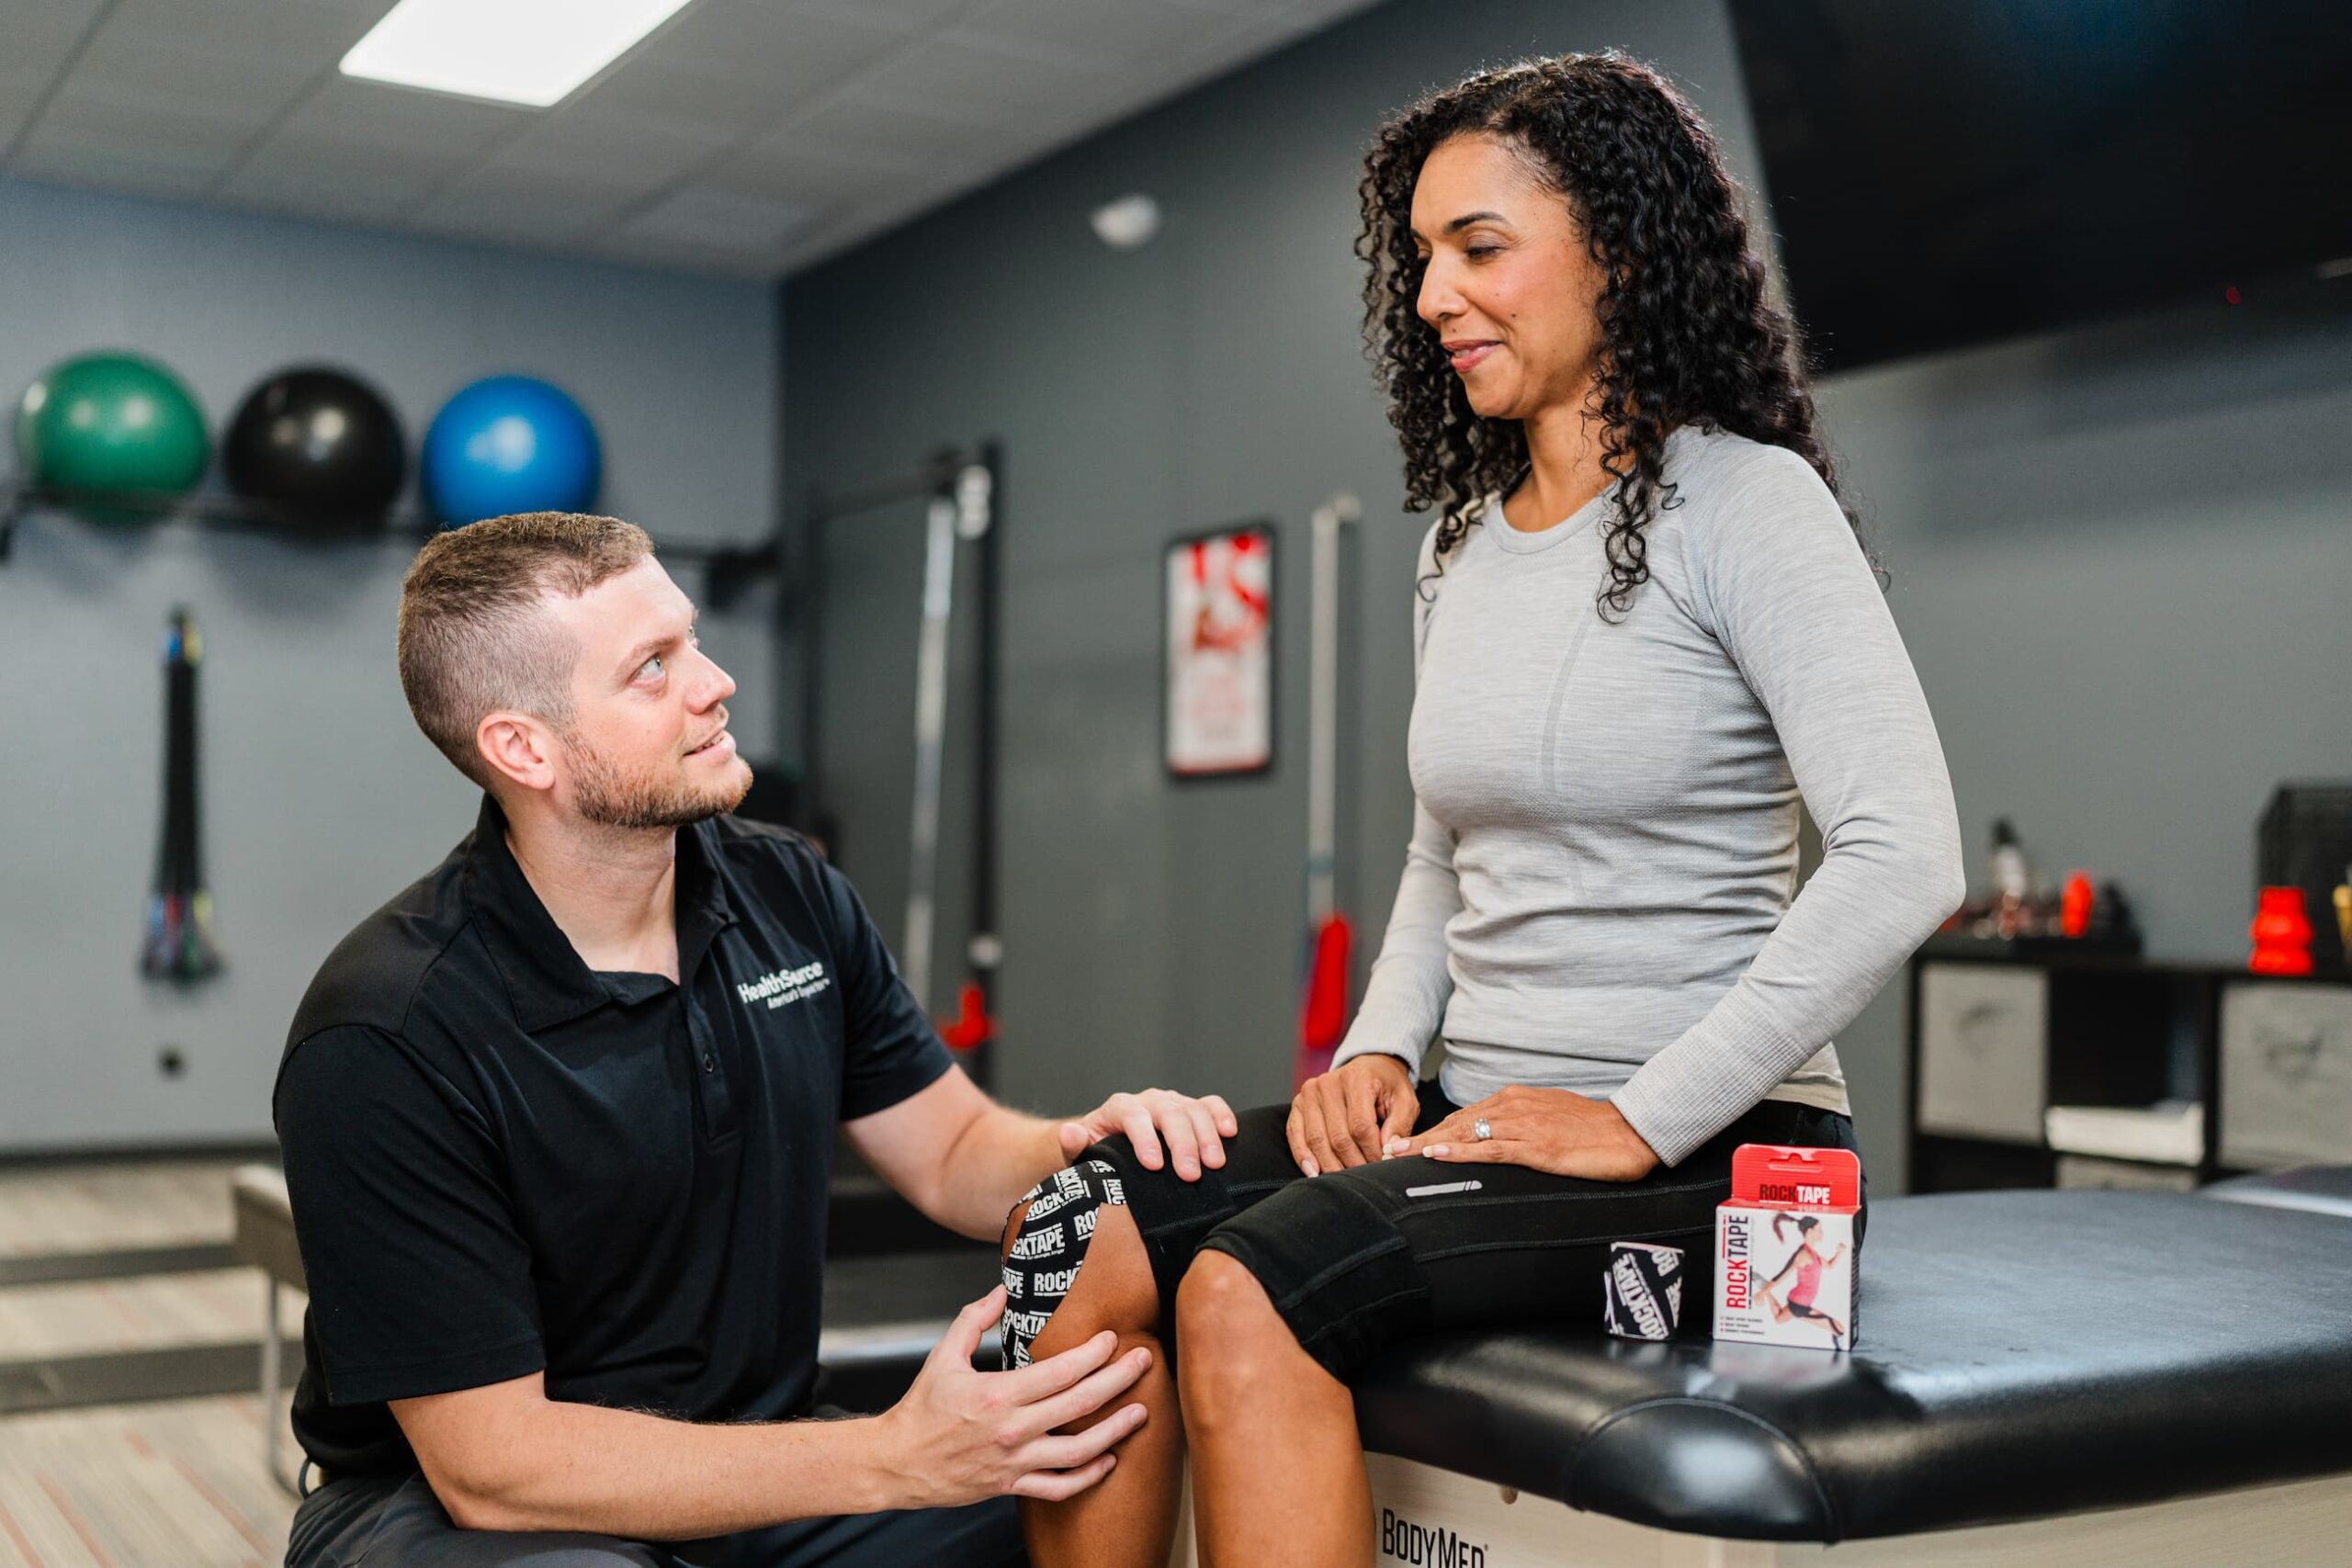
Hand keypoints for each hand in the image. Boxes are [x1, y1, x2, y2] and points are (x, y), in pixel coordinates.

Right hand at [874, 1286, 1151, 1506]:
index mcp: (997, 1394)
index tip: (1112, 1339)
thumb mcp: (943, 1355)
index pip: (1060, 1370)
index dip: (1093, 1353)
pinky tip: (1107, 1461)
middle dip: (1119, 1380)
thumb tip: (1000, 1292)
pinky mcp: (1011, 1485)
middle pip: (1079, 1403)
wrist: (896, 1462)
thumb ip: (973, 1320)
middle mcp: (1011, 1429)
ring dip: (1115, 1431)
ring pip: (1078, 1450)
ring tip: (1140, 1412)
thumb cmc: (920, 1409)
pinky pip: (1058, 1487)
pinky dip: (1088, 1477)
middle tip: (1144, 1362)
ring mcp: (1014, 1462)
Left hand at [1060, 1089, 1237, 1180]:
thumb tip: (1069, 1132)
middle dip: (1182, 1144)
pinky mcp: (1191, 1110)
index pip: (1134, 1117)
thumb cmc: (1097, 1154)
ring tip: (1215, 1164)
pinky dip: (1221, 1115)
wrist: (1109, 1144)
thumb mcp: (1080, 1153)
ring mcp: (1172, 1103)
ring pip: (1192, 1109)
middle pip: (1168, 1113)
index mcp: (1119, 1109)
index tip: (1155, 1167)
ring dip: (1206, 1136)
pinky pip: (1210, 1105)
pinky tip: (1230, 1133)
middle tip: (1191, 1176)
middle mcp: (1148, 1101)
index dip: (1145, 1140)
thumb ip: (1074, 1144)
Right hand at [1288, 1053, 1417, 1175]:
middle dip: (1353, 1163)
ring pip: (1317, 1140)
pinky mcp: (1298, 1103)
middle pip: (1338, 1137)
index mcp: (1357, 1078)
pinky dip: (1302, 1156)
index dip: (1372, 1152)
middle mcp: (1328, 1083)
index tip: (1382, 1166)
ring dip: (1331, 1165)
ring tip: (1345, 1181)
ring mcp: (1309, 1093)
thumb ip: (1399, 1125)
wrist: (1368, 1068)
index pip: (1361, 1126)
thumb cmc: (1387, 1086)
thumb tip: (1391, 1151)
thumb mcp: (1404, 1101)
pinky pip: (1295, 1134)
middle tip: (1366, 1177)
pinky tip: (1313, 1172)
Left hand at [1391, 1086, 1659, 1181]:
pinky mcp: (1537, 1147)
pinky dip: (1461, 1151)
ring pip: (1466, 1133)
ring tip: (1400, 1155)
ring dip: (1430, 1144)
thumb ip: (1524, 1125)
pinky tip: (1439, 1155)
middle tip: (1389, 1150)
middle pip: (1457, 1122)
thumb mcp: (1553, 1119)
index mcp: (1517, 1100)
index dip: (1435, 1130)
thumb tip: (1502, 1139)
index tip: (1409, 1143)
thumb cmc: (1597, 1129)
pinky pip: (1491, 1149)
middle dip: (1421, 1137)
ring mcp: (1524, 1126)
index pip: (1466, 1115)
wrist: (1633, 1132)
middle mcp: (1514, 1106)